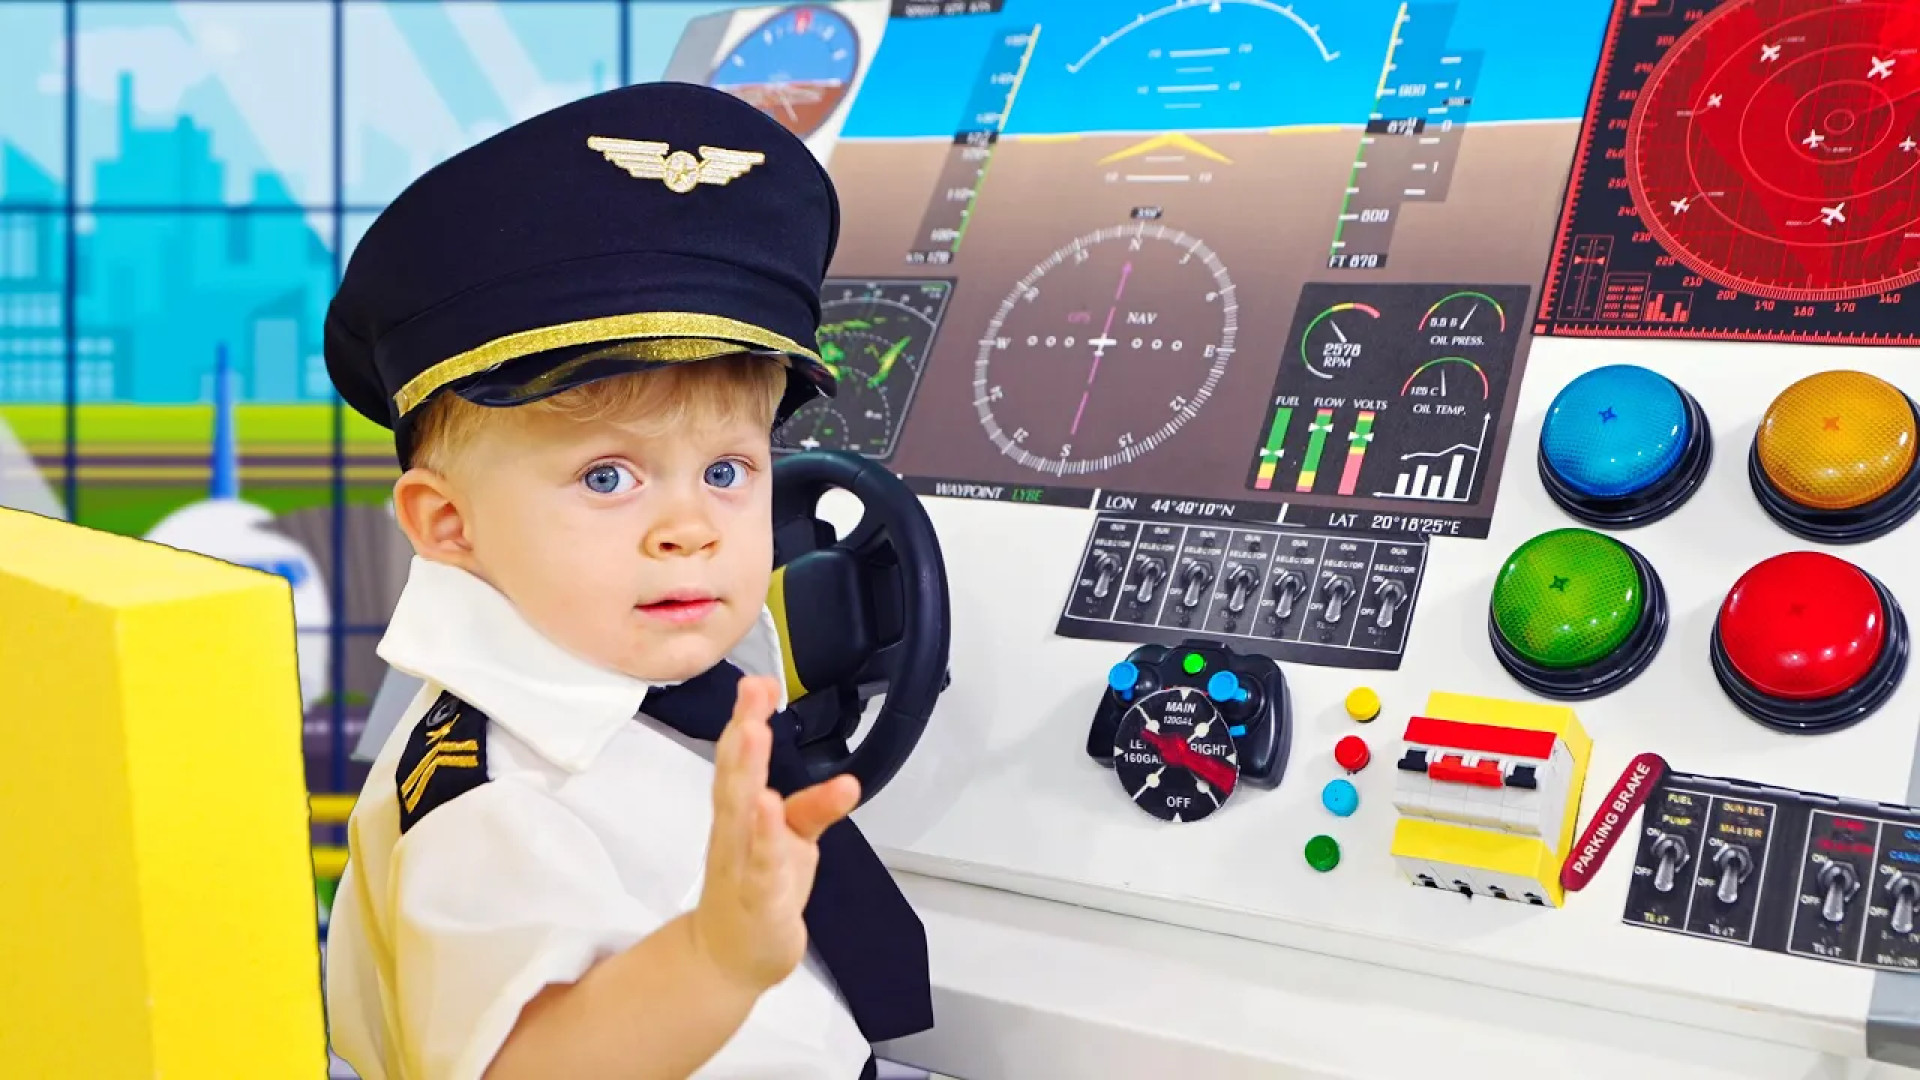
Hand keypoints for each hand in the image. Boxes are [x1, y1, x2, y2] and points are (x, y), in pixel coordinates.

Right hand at [691, 676, 860, 993]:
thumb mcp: (790, 841)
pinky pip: (762, 865)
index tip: (757, 681)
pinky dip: (766, 838)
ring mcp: (742, 866)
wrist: (729, 958)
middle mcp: (734, 834)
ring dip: (747, 774)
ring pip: (741, 817)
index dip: (747, 719)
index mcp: (738, 815)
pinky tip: (770, 811)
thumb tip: (842, 775)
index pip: (739, 760)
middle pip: (735, 779)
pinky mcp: (759, 899)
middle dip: (743, 735)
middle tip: (751, 696)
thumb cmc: (755, 889)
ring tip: (753, 735)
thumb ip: (813, 804)